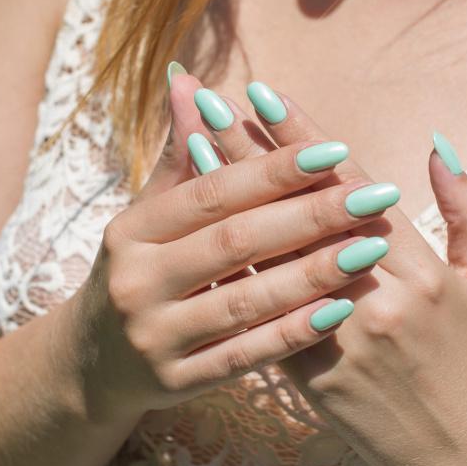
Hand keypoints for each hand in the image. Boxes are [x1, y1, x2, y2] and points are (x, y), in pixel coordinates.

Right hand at [57, 75, 394, 426]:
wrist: (93, 363)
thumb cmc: (139, 271)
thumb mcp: (147, 216)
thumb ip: (177, 156)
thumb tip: (190, 82)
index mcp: (132, 230)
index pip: (212, 192)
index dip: (273, 170)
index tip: (333, 152)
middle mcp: (137, 282)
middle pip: (236, 242)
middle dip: (311, 216)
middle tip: (373, 197)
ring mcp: (155, 338)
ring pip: (247, 301)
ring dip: (313, 273)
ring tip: (370, 248)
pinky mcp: (176, 383)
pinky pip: (246, 356)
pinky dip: (293, 333)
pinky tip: (339, 309)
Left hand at [197, 81, 466, 465]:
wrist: (453, 447)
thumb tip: (439, 147)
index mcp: (419, 270)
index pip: (348, 187)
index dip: (304, 137)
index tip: (264, 94)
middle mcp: (372, 298)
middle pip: (298, 213)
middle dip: (251, 155)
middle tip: (208, 105)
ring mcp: (334, 337)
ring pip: (269, 260)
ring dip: (227, 203)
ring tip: (190, 154)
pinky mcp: (305, 373)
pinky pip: (258, 313)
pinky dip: (228, 268)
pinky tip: (194, 233)